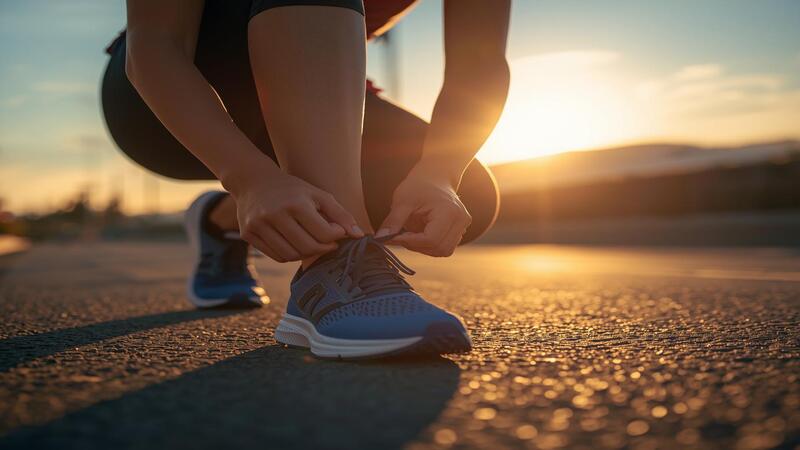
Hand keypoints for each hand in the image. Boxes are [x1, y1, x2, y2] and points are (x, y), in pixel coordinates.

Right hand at [231, 171, 363, 261]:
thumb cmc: (292, 189)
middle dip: (323, 249)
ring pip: (291, 255)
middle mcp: (275, 214)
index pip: (324, 233)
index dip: (336, 238)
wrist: (253, 180)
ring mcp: (259, 225)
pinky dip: (290, 255)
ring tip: (312, 243)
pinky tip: (296, 244)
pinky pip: (276, 256)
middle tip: (328, 244)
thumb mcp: (318, 195)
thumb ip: (341, 214)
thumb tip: (359, 235)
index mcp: (296, 203)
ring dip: (306, 254)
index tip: (338, 234)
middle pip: (308, 247)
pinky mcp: (248, 234)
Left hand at [377, 165, 470, 256]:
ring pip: (442, 251)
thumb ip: (393, 221)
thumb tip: (380, 239)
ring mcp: (463, 226)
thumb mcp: (402, 200)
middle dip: (416, 246)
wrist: (435, 176)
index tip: (393, 237)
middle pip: (438, 248)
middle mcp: (461, 220)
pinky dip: (430, 245)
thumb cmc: (418, 186)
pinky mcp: (461, 230)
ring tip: (411, 232)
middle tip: (401, 234)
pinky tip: (421, 232)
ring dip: (423, 247)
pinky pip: (445, 247)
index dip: (409, 242)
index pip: (430, 239)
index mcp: (449, 212)